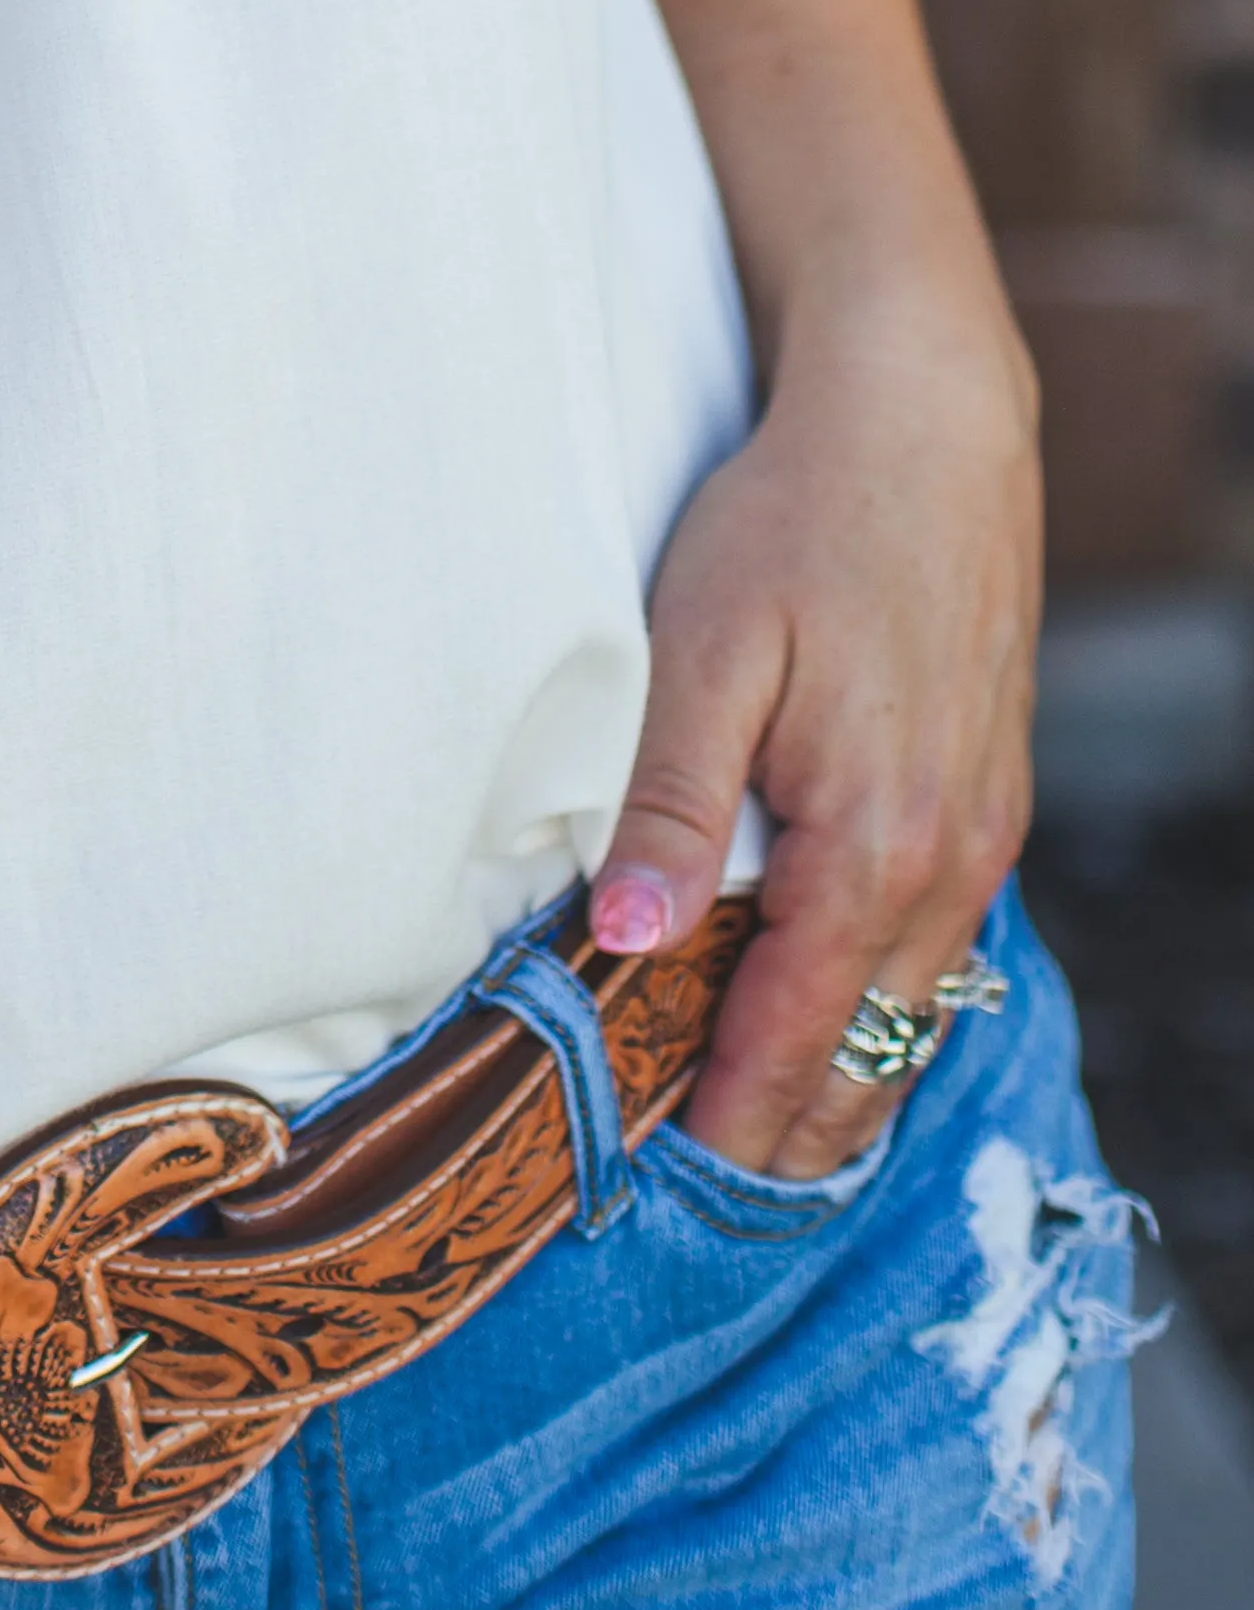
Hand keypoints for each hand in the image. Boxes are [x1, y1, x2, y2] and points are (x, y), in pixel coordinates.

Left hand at [584, 289, 1038, 1177]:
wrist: (928, 422)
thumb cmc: (797, 518)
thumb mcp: (703, 646)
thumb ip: (666, 803)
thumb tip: (617, 942)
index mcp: (871, 842)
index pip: (791, 1034)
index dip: (728, 1116)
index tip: (664, 1180)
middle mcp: (947, 861)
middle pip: (869, 1053)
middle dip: (791, 1130)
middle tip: (703, 1187)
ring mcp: (983, 833)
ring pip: (917, 1009)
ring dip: (843, 1075)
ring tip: (763, 1135)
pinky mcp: (991, 796)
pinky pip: (943, 943)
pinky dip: (887, 1000)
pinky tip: (837, 1011)